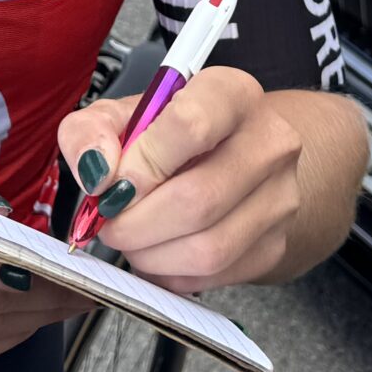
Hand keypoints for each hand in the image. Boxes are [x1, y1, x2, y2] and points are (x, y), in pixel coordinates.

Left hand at [55, 67, 308, 293]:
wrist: (235, 158)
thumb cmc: (172, 135)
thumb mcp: (122, 115)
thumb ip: (91, 132)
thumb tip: (97, 171)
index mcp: (231, 94)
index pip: (190, 125)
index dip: (142, 164)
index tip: (114, 183)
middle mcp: (268, 143)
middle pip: (197, 199)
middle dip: (136, 223)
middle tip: (110, 222)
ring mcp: (280, 198)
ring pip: (207, 248)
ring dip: (151, 254)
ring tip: (131, 238)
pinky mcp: (274, 245)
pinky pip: (213, 277)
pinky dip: (171, 273)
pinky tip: (157, 253)